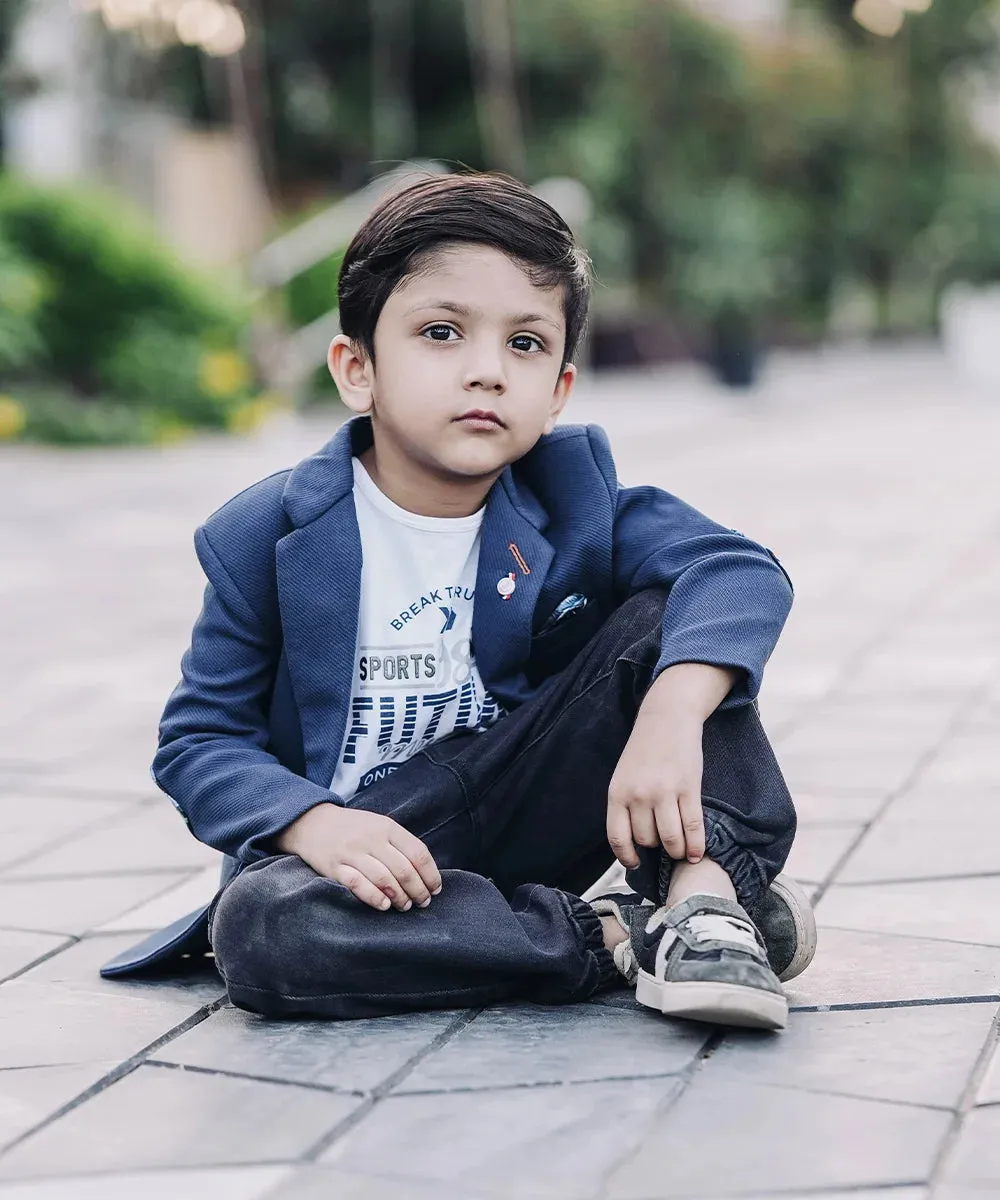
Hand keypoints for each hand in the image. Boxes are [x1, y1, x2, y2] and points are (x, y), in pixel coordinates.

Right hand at [276, 803, 441, 911]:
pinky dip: (374, 897)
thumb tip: (425, 873)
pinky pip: (357, 885)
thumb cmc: (353, 829)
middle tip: (423, 902)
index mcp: (387, 827)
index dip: (431, 875)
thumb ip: (400, 845)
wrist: (312, 823)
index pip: (418, 853)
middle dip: (418, 890)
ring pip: (384, 879)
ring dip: (399, 897)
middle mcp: (371, 839)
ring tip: (405, 906)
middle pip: (403, 869)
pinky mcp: (335, 867)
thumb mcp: (379, 826)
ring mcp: (352, 853)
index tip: (435, 889)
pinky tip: (384, 905)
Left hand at [606, 714, 705, 867]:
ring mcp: (664, 792)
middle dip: (656, 848)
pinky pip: (692, 827)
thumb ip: (626, 805)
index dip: (626, 857)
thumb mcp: (623, 776)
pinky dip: (695, 845)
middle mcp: (639, 795)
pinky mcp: (689, 788)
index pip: (617, 837)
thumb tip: (634, 841)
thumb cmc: (644, 750)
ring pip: (670, 839)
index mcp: (618, 793)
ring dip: (677, 852)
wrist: (667, 718)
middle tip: (664, 846)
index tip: (635, 864)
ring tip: (681, 852)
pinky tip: (696, 853)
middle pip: (647, 839)